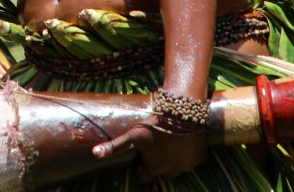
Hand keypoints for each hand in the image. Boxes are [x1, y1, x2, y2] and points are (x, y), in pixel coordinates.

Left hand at [92, 116, 206, 181]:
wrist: (182, 114)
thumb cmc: (155, 125)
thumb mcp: (133, 135)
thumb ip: (115, 146)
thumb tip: (95, 153)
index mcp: (154, 168)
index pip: (145, 178)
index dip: (143, 170)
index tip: (142, 163)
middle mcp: (170, 171)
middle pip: (163, 175)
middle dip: (158, 166)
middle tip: (156, 152)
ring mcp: (186, 166)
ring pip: (178, 168)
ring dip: (174, 160)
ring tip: (170, 145)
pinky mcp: (199, 158)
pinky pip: (194, 160)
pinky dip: (189, 154)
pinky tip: (185, 143)